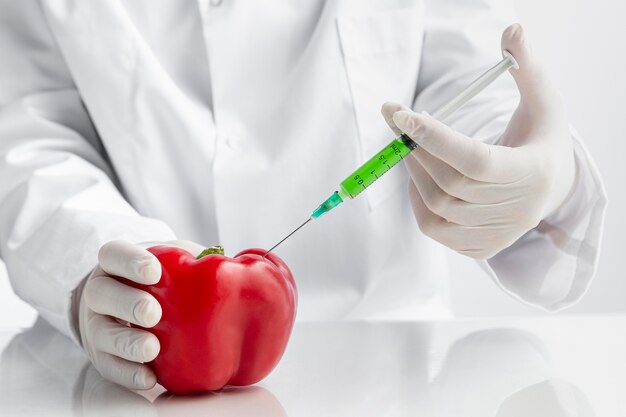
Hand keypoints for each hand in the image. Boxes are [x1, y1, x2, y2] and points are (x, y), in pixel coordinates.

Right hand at [77, 239, 204, 388]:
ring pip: (102, 333)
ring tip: (151, 348)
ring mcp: (97, 325)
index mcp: (117, 263)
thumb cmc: (161, 279)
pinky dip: (129, 373)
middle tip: (153, 313)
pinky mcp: (102, 356)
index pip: (113, 254)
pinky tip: (149, 377)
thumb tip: (239, 266)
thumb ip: (195, 259)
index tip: (153, 271)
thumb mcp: (174, 261)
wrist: (129, 304)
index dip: (129, 261)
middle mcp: (100, 292)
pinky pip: (110, 367)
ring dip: (126, 343)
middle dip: (127, 303)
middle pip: (101, 294)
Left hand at [382, 24, 575, 259]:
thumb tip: (512, 29)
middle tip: (401, 124)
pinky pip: (434, 230)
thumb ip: (527, 67)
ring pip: (436, 209)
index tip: (399, 114)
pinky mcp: (482, 247)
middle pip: (450, 186)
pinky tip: (421, 178)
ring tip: (412, 148)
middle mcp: (518, 210)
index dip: (434, 138)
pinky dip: (418, 202)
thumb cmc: (540, 137)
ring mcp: (499, 234)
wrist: (552, 186)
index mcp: (534, 172)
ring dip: (413, 174)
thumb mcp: (543, 101)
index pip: (475, 160)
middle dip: (416, 151)